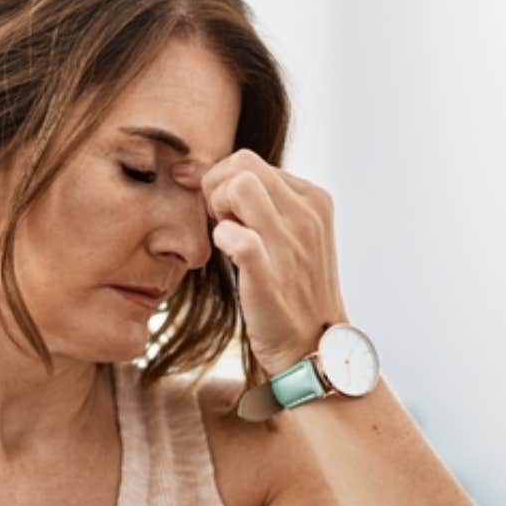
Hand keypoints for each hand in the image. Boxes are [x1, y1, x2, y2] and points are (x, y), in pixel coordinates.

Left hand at [173, 150, 346, 375]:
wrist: (313, 345)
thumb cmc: (293, 287)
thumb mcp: (289, 234)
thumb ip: (258, 202)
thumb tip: (191, 172)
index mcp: (314, 199)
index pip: (251, 161)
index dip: (224, 183)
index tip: (225, 214)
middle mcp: (307, 215)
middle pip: (242, 162)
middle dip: (216, 186)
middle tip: (219, 221)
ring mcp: (291, 244)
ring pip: (239, 185)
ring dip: (217, 207)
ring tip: (223, 234)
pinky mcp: (271, 275)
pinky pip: (238, 237)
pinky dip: (222, 238)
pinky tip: (226, 254)